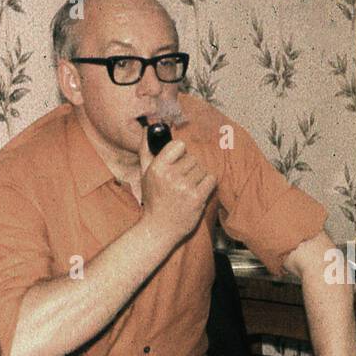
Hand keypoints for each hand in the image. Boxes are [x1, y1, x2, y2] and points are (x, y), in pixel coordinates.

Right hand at [136, 127, 215, 242]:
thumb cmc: (153, 199)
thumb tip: (149, 126)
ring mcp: (184, 187)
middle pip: (193, 158)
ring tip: (187, 189)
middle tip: (180, 182)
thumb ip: (146, 148)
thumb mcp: (145, 173)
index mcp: (157, 167)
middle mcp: (170, 176)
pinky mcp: (197, 198)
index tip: (177, 163)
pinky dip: (207, 185)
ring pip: (202, 169)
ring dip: (198, 178)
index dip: (180, 154)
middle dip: (189, 168)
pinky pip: (211, 180)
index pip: (179, 146)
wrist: (160, 228)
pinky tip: (197, 193)